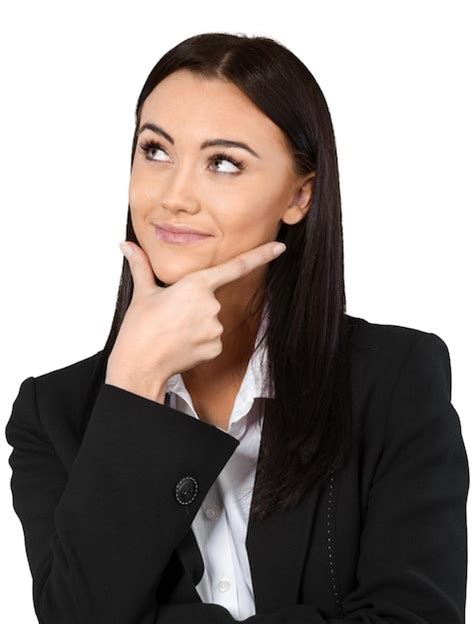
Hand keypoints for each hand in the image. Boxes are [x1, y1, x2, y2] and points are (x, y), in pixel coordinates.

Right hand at [105, 239, 286, 402]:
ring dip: (196, 325)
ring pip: (211, 321)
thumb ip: (141, 266)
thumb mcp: (142, 293)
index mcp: (196, 284)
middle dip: (194, 307)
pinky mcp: (216, 347)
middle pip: (210, 300)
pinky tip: (182, 345)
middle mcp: (211, 304)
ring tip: (173, 332)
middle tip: (170, 317)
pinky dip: (199, 342)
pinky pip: (212, 340)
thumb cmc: (140, 327)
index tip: (280, 246)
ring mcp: (216, 327)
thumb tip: (126, 245)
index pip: (236, 267)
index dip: (260, 255)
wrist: (140, 364)